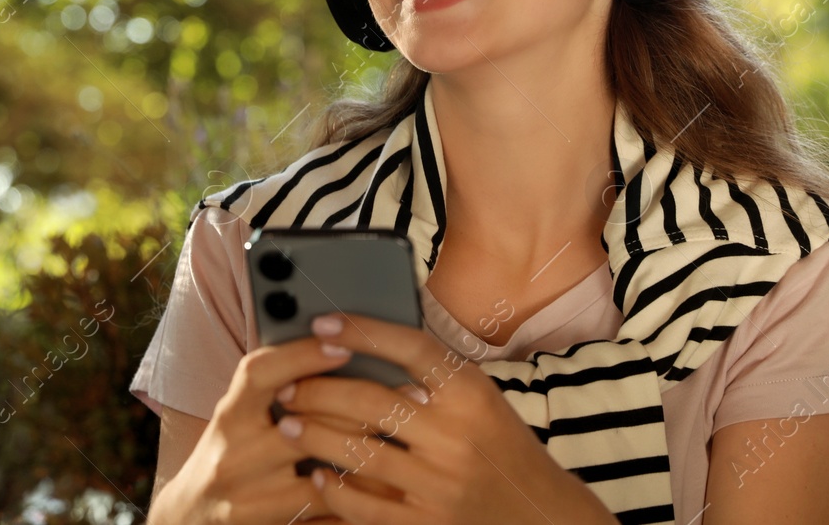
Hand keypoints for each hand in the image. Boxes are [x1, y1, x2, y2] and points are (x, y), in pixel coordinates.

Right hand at [151, 332, 403, 523]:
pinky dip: (357, 498)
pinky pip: (322, 510)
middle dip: (362, 407)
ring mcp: (245, 495)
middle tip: (412, 395)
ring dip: (372, 456)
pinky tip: (388, 487)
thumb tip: (340, 344)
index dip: (300, 354)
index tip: (344, 342)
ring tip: (411, 441)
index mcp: (229, 413)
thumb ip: (276, 388)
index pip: (259, 372)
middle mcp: (232, 452)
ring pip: (322, 471)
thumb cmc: (231, 456)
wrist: (190, 521)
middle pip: (305, 423)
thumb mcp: (240, 418)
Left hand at [274, 311, 619, 524]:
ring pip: (359, 454)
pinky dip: (335, 491)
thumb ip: (435, 377)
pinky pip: (366, 506)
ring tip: (288, 424)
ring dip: (315, 437)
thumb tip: (368, 341)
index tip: (323, 323)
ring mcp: (441, 485)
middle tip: (288, 386)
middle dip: (319, 391)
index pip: (411, 348)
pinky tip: (318, 476)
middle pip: (371, 402)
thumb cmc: (502, 448)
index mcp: (472, 393)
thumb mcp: (483, 401)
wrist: (540, 516)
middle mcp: (457, 436)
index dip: (364, 331)